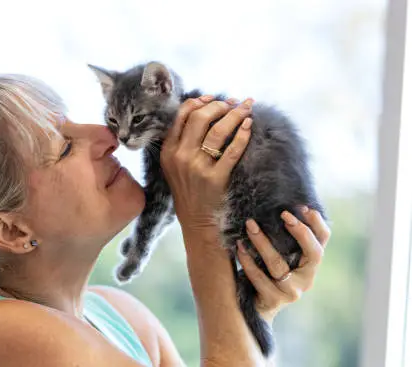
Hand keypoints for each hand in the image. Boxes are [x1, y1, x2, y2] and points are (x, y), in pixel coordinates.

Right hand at [161, 96, 253, 232]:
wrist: (196, 220)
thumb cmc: (188, 189)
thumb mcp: (174, 165)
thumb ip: (181, 141)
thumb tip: (204, 110)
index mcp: (168, 150)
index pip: (182, 115)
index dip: (200, 101)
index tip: (214, 98)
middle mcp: (181, 156)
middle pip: (200, 118)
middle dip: (220, 105)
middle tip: (233, 103)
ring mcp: (198, 167)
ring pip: (218, 131)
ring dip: (235, 115)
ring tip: (246, 109)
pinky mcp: (215, 178)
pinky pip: (232, 151)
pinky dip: (243, 135)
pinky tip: (249, 126)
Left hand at [237, 207, 330, 323]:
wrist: (255, 305)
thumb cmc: (267, 272)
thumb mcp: (280, 254)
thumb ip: (283, 238)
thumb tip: (276, 204)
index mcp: (310, 264)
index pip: (324, 241)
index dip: (317, 224)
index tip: (303, 207)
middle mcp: (307, 278)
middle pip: (313, 253)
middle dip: (300, 232)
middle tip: (283, 214)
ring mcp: (291, 291)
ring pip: (278, 264)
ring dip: (262, 242)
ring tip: (250, 225)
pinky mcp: (274, 299)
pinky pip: (259, 277)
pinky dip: (247, 260)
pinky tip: (239, 247)